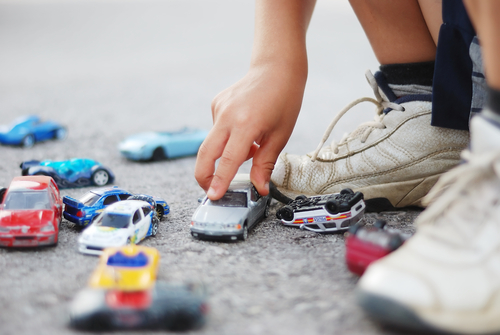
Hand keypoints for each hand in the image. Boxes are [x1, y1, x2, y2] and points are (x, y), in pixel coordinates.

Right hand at [195, 63, 305, 199]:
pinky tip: (246, 130)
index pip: (227, 161)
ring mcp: (219, 108)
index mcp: (246, 124)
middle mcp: (227, 116)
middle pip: (205, 154)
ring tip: (251, 148)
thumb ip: (265, 164)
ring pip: (211, 143)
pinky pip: (217, 130)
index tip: (214, 196)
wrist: (277, 68)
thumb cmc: (284, 99)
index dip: (219, 181)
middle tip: (212, 190)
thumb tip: (259, 187)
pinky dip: (228, 138)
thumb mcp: (280, 135)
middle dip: (204, 177)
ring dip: (224, 155)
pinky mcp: (216, 104)